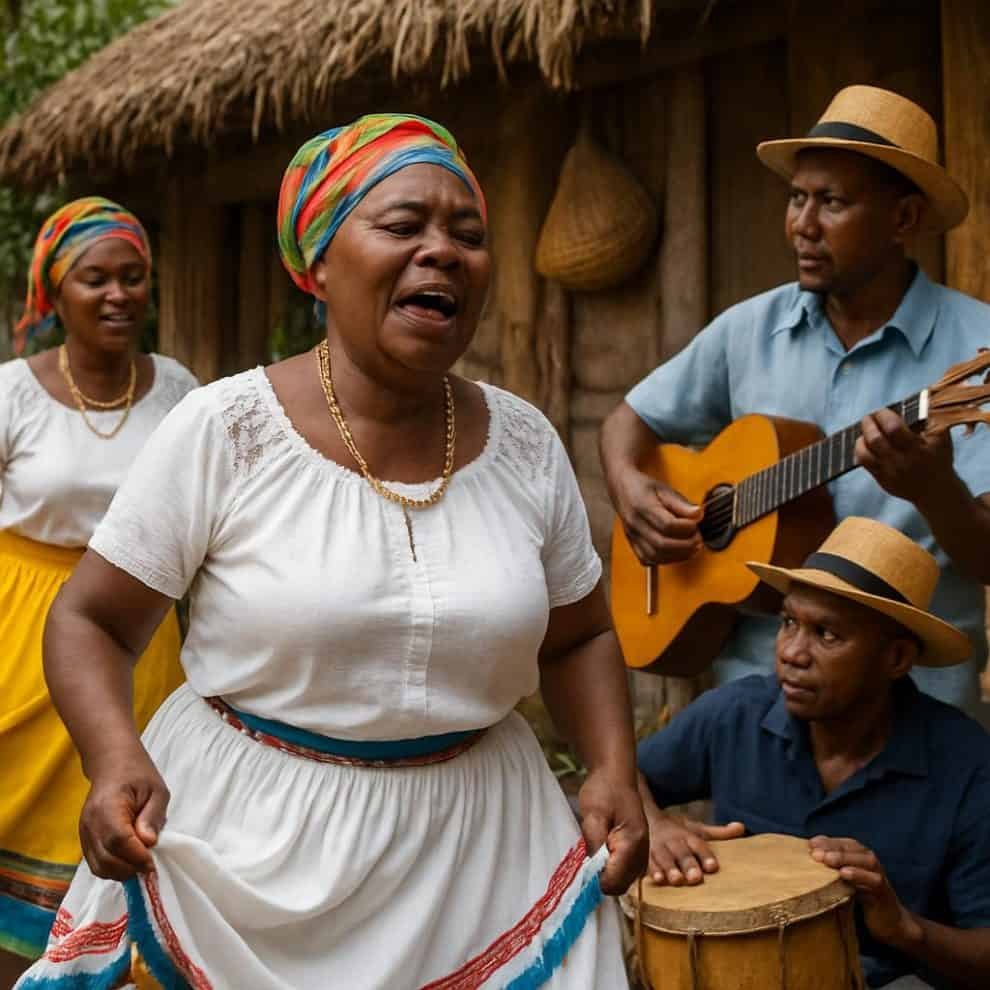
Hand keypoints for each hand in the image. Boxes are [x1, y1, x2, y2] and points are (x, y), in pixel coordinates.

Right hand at [79, 745, 169, 880]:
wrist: (112, 764)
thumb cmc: (137, 774)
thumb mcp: (156, 790)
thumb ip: (152, 817)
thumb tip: (148, 843)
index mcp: (108, 806)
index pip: (118, 840)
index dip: (136, 857)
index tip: (153, 864)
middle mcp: (90, 823)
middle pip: (106, 859)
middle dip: (130, 869)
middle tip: (151, 868)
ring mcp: (84, 833)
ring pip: (99, 867)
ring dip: (122, 872)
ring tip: (142, 864)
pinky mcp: (85, 840)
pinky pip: (96, 864)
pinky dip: (113, 870)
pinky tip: (130, 862)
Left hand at [578, 769, 648, 895]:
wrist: (616, 775)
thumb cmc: (604, 791)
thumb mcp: (592, 816)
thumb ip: (594, 846)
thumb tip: (592, 876)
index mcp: (632, 844)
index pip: (613, 882)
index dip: (595, 879)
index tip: (584, 863)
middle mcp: (642, 854)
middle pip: (619, 886)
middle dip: (601, 876)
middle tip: (591, 851)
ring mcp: (642, 854)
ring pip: (621, 882)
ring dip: (605, 872)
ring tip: (597, 846)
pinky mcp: (637, 853)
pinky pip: (623, 872)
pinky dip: (611, 867)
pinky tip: (603, 847)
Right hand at [614, 469, 702, 565]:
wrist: (622, 489)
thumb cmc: (644, 488)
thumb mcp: (664, 489)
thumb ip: (681, 503)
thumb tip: (698, 515)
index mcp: (642, 507)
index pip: (667, 525)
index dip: (686, 528)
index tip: (697, 523)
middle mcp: (635, 525)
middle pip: (662, 544)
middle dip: (685, 545)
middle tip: (698, 539)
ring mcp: (632, 537)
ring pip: (655, 556)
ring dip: (677, 556)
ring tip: (692, 548)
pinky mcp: (633, 544)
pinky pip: (648, 560)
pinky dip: (665, 560)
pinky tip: (676, 553)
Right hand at [645, 808, 744, 884]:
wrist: (647, 819)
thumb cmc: (678, 831)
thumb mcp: (698, 829)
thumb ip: (719, 833)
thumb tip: (742, 827)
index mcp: (687, 835)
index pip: (698, 845)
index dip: (705, 855)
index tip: (713, 867)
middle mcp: (673, 842)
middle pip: (682, 853)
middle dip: (688, 865)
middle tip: (696, 878)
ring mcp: (658, 849)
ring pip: (665, 859)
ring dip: (670, 869)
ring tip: (677, 880)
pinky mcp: (646, 856)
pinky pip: (649, 863)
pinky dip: (653, 871)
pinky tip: (658, 879)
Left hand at [810, 836, 920, 945]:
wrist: (890, 922)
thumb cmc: (862, 898)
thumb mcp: (846, 881)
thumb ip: (833, 869)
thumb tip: (809, 857)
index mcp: (860, 856)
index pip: (843, 843)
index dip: (827, 841)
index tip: (809, 844)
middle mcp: (870, 862)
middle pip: (852, 849)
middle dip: (833, 848)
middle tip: (815, 853)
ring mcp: (878, 876)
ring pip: (864, 861)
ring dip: (845, 858)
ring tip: (827, 859)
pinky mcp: (883, 892)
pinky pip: (873, 881)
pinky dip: (859, 875)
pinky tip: (844, 874)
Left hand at [856, 409, 954, 504]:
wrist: (936, 490)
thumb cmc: (938, 456)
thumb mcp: (941, 437)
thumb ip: (930, 418)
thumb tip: (919, 396)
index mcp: (918, 449)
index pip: (893, 428)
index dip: (883, 416)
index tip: (882, 411)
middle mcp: (902, 462)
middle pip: (875, 440)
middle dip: (868, 424)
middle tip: (869, 417)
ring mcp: (890, 473)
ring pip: (864, 454)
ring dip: (861, 438)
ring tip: (866, 430)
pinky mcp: (881, 481)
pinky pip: (863, 464)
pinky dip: (860, 450)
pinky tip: (864, 442)